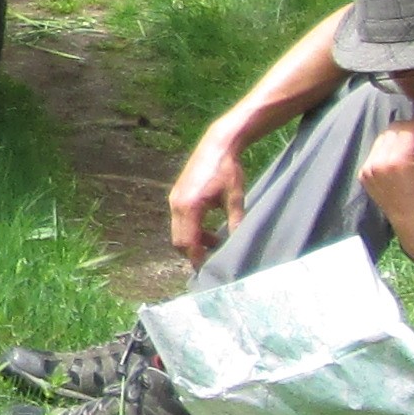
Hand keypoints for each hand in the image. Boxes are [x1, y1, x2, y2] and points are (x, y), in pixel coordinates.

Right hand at [167, 126, 249, 263]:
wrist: (216, 144)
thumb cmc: (228, 170)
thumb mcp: (236, 198)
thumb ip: (235, 222)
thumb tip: (238, 244)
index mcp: (190, 207)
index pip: (188, 243)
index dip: (197, 259)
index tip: (208, 270)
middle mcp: (177, 205)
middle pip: (178, 241)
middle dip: (193, 253)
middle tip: (212, 259)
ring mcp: (174, 199)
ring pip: (178, 231)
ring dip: (193, 241)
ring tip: (216, 241)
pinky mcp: (177, 195)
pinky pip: (179, 220)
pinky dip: (191, 229)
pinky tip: (209, 227)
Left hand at [357, 108, 413, 240]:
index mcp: (397, 161)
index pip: (410, 127)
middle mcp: (377, 163)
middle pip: (396, 129)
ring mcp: (367, 169)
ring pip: (385, 138)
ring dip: (402, 137)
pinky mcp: (364, 175)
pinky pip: (377, 151)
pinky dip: (391, 148)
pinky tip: (405, 158)